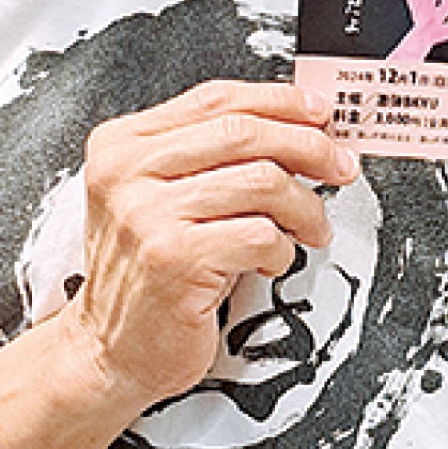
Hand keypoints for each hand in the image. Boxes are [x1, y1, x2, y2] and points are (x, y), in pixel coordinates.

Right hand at [69, 81, 358, 410]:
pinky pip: (259, 235)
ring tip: (311, 227)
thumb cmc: (147, 273)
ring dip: (304, 206)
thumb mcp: (162, 196)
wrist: (108, 350)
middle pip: (242, 131)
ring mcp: (146, 214)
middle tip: (339, 166)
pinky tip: (271, 261)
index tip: (319, 113)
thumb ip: (211, 156)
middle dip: (308, 145)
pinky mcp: (174, 258)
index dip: (278, 101)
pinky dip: (281, 249)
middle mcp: (126, 172)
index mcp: (123, 144)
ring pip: (261, 181)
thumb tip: (297, 126)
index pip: (215, 98)